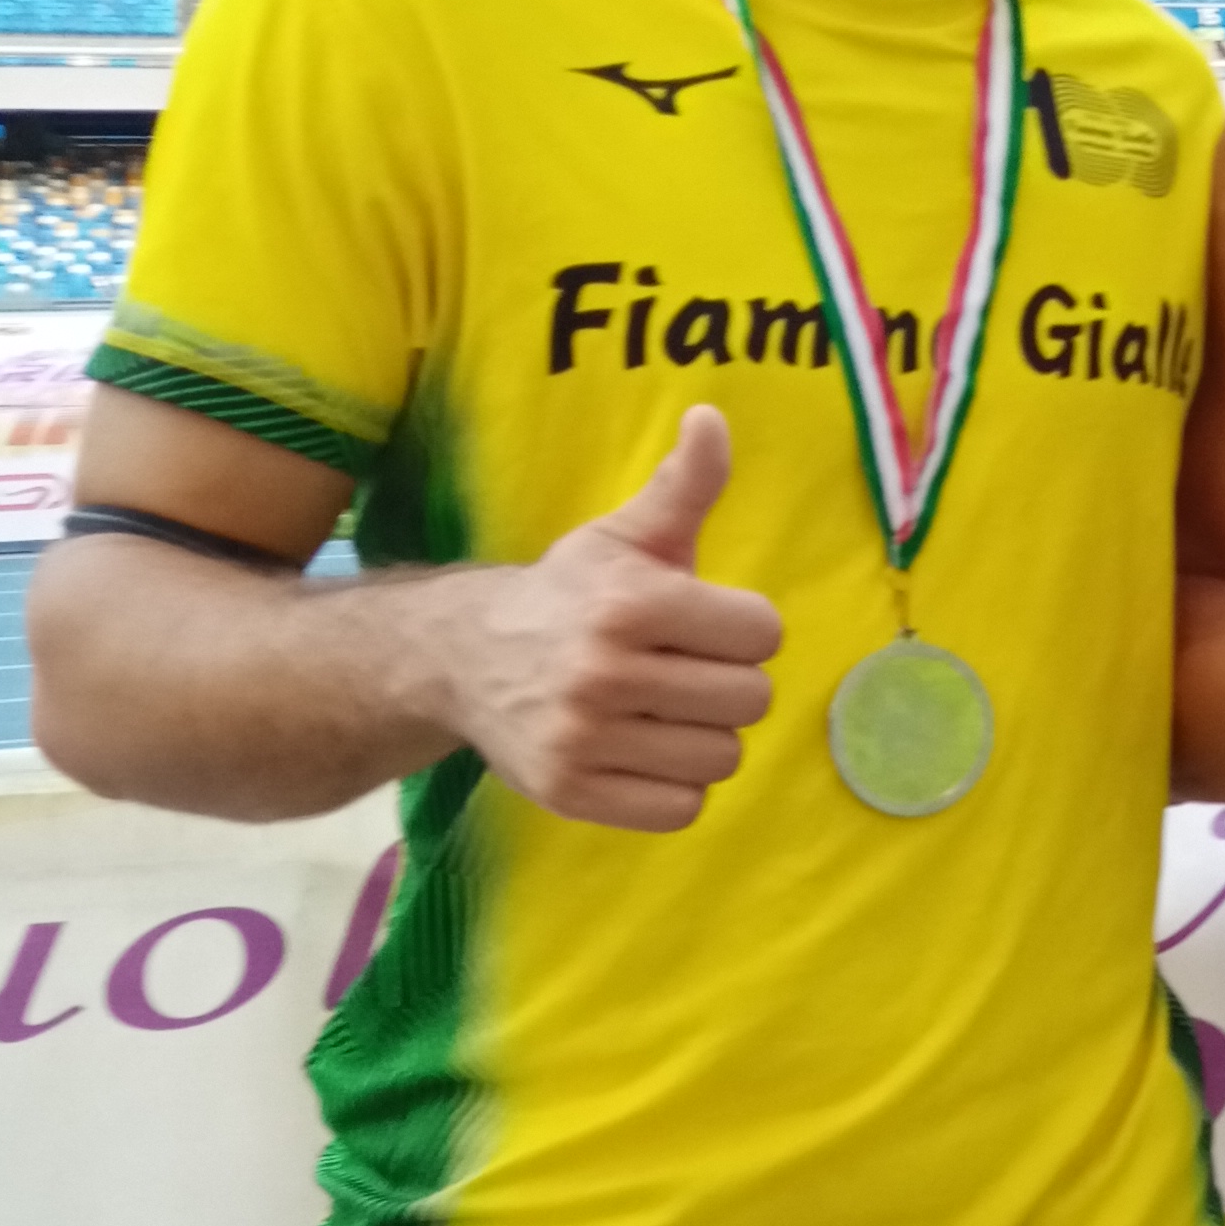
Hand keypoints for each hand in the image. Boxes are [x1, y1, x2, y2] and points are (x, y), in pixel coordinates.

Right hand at [442, 404, 783, 829]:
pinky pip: (682, 808)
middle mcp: (603, 672)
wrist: (461, 659)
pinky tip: (640, 751)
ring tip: (659, 710)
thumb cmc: (569, 594)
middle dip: (726, 683)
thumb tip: (713, 416)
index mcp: (630, 604)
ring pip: (722, 757)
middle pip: (750, 698)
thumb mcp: (625, 535)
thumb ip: (685, 485)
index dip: (742, 628)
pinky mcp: (571, 793)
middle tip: (679, 670)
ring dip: (703, 736)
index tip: (702, 624)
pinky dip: (674, 787)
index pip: (763, 633)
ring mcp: (583, 739)